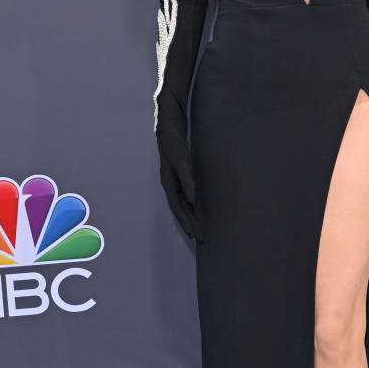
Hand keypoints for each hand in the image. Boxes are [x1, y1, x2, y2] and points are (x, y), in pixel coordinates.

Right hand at [156, 121, 200, 237]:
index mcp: (169, 184)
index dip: (186, 221)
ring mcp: (174, 181)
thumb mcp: (182, 162)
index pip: (178, 208)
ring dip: (191, 217)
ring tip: (198, 230)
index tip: (193, 234)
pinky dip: (191, 206)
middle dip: (189, 224)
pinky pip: (186, 196)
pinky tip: (196, 210)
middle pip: (181, 209)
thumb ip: (187, 181)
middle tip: (200, 238)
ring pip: (183, 204)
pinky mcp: (180, 176)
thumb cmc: (174, 144)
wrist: (169, 129)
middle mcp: (171, 185)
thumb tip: (193, 201)